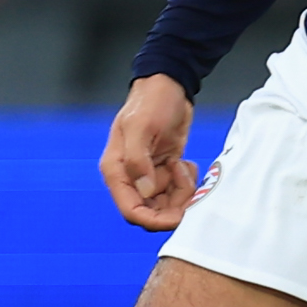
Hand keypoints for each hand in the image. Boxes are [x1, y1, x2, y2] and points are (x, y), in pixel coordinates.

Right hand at [99, 74, 199, 230]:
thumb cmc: (151, 102)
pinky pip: (177, 191)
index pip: (131, 210)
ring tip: (184, 166)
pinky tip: (185, 163)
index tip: (177, 218)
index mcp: (117, 170)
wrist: (169, 85)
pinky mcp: (164, 170)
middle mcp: (131, 177)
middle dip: (173, 207)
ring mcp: (148, 175)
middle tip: (190, 190)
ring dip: (182, 192)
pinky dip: (186, 183)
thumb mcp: (142, 127)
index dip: (154, 221)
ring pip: (167, 204)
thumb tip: (145, 191)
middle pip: (151, 212)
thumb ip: (139, 161)